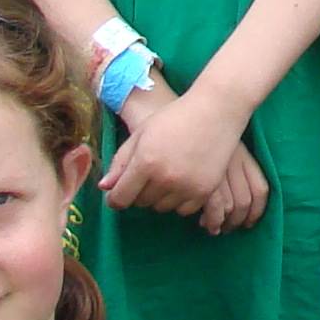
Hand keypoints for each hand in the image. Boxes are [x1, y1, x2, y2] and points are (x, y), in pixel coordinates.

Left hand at [102, 80, 269, 233]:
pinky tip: (183, 181)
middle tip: (149, 173)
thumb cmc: (174, 117)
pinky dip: (180, 200)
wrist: (215, 110)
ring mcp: (186, 186)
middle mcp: (164, 178)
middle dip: (139, 192)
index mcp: (145, 162)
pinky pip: (184, 210)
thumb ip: (121, 161)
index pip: (120, 198)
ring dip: (160, 196)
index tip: (117, 194)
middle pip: (141, 203)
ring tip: (168, 174)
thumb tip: (104, 187)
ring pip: (161, 207)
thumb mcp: (142, 133)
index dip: (115, 199)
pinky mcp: (204, 191)